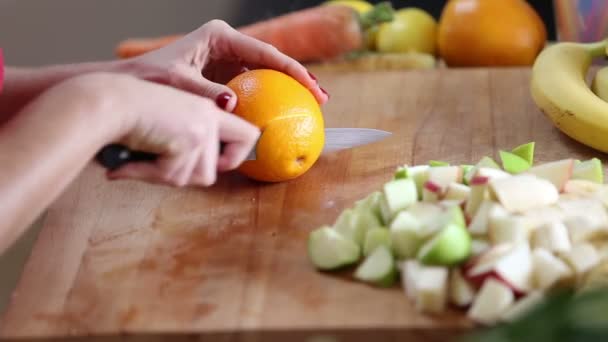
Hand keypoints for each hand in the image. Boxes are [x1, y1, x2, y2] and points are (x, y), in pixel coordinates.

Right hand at [91, 73, 259, 186]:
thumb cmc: (126, 114)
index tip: (217, 164)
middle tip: (159, 164)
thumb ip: (187, 146)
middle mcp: (209, 117)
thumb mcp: (167, 125)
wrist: (107, 101)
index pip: (248, 135)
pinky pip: (173, 176)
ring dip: (164, 175)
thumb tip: (204, 173)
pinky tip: (132, 160)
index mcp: (207, 110)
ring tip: (143, 155)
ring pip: (193, 178)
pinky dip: (148, 174)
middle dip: (184, 177)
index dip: (234, 158)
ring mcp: (201, 129)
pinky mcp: (189, 140)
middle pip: (211, 172)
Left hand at [123, 20, 328, 111]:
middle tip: (320, 98)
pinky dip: (268, 98)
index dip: (292, 70)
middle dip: (297, 78)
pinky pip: (253, 85)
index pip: (264, 53)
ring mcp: (227, 58)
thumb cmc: (149, 79)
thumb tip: (233, 103)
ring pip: (265, 73)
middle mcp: (227, 44)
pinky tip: (282, 113)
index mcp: (219, 36)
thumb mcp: (176, 83)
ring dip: (287, 89)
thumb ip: (204, 92)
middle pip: (271, 61)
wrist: (132, 84)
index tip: (310, 86)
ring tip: (310, 105)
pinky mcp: (224, 74)